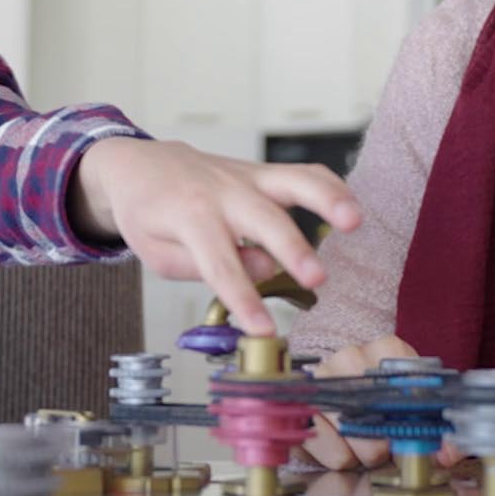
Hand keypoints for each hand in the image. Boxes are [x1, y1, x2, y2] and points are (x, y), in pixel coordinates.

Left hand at [71, 138, 361, 334]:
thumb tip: (263, 270)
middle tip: (317, 278)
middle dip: (292, 249)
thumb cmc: (148, 214)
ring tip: (354, 221)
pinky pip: (302, 173)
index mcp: (188, 217)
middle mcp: (222, 193)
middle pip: (262, 220)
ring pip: (292, 181)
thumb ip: (203, 266)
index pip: (219, 264)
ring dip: (326, 199)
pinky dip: (330, 186)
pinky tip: (351, 208)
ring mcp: (246, 178)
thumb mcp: (156, 252)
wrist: (140, 166)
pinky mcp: (263, 172)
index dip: (243, 299)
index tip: (262, 329)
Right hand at [298, 335, 463, 470]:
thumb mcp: (421, 404)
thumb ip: (445, 432)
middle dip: (390, 446)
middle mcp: (350, 357)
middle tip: (390, 445)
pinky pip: (333, 453)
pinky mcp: (302, 406)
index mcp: (387, 349)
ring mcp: (321, 380)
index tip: (418, 438)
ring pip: (357, 441)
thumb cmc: (387, 397)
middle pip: (381, 422)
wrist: (344, 385)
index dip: (417, 427)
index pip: (412, 397)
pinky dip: (343, 458)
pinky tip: (345, 445)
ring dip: (365, 454)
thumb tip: (446, 454)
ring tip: (365, 443)